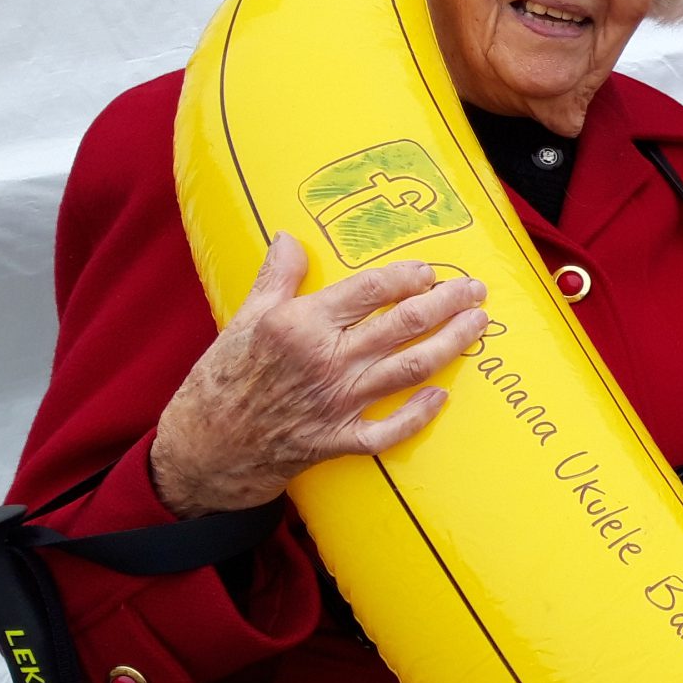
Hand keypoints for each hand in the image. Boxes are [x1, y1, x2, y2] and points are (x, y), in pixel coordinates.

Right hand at [149, 233, 487, 518]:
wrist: (203, 445)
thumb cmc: (223, 378)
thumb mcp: (244, 318)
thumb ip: (277, 277)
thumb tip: (289, 236)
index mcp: (300, 324)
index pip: (371, 289)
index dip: (408, 276)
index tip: (429, 271)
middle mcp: (325, 361)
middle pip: (403, 325)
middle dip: (448, 304)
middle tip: (475, 291)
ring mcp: (337, 402)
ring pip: (411, 369)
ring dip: (452, 345)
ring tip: (478, 325)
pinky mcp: (339, 439)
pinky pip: (391, 430)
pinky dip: (420, 414)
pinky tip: (444, 395)